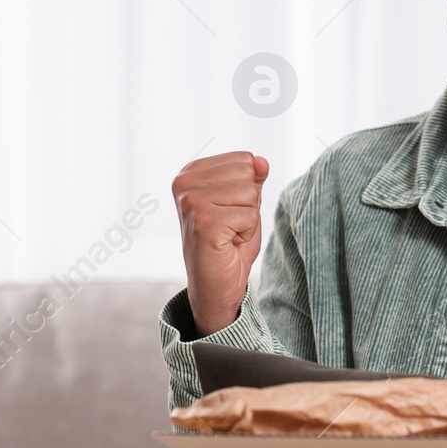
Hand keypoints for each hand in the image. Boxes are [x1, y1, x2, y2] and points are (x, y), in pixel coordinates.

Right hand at [173, 151, 269, 335]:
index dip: (247, 188)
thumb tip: (261, 161)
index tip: (229, 212)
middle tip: (231, 225)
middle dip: (250, 202)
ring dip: (249, 218)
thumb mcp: (245, 203)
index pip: (244, 159)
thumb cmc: (229, 244)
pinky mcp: (204, 223)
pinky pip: (250, 215)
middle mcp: (185, 184)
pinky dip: (248, 233)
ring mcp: (191, 202)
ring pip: (250, 193)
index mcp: (190, 173)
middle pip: (247, 173)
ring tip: (229, 234)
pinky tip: (228, 244)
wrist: (216, 287)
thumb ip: (252, 178)